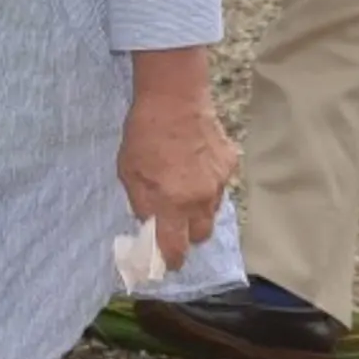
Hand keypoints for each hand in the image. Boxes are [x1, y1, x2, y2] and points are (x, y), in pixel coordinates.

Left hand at [119, 75, 236, 273]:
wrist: (174, 97)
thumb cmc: (144, 133)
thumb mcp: (128, 171)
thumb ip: (141, 203)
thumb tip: (150, 223)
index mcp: (174, 203)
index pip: (177, 248)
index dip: (171, 259)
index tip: (166, 261)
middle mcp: (201, 199)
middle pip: (201, 235)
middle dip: (188, 234)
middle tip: (174, 222)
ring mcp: (220, 181)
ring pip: (212, 210)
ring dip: (198, 208)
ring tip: (183, 187)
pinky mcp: (230, 163)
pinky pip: (220, 185)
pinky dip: (208, 182)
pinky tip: (195, 164)